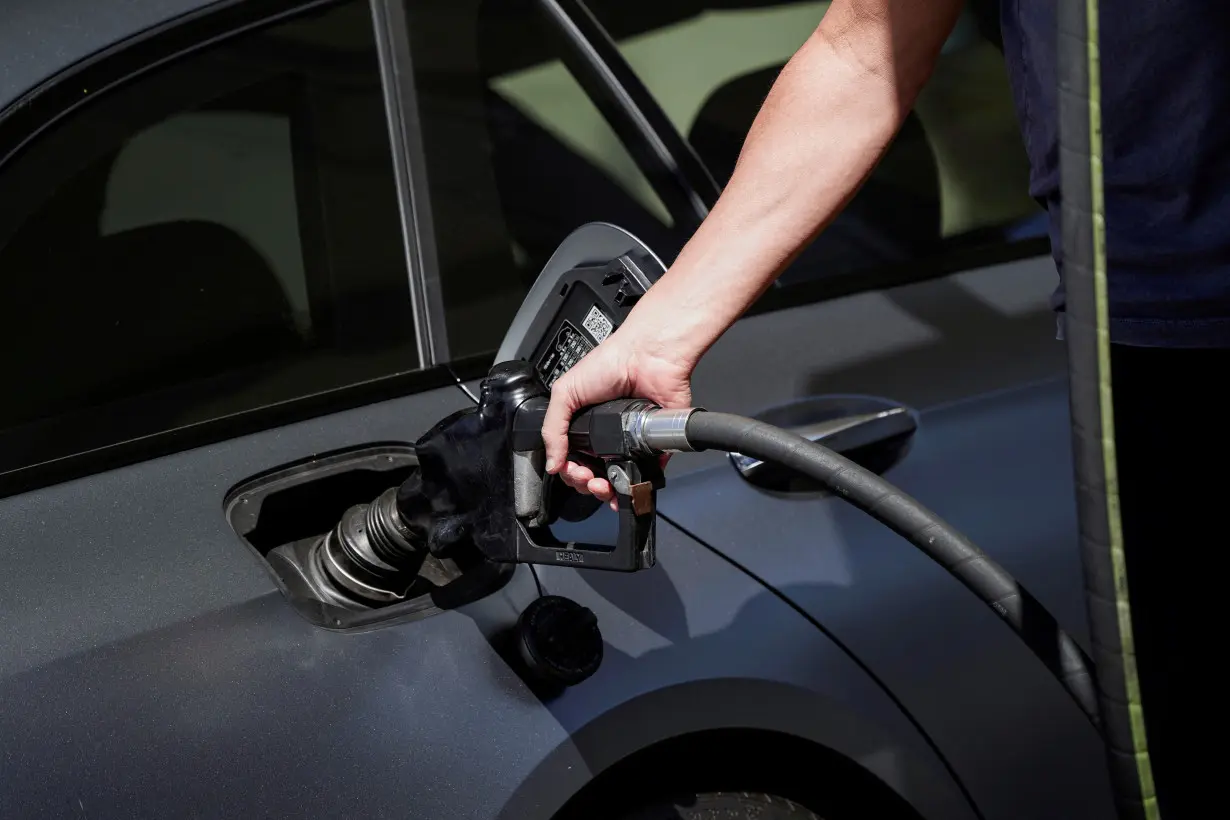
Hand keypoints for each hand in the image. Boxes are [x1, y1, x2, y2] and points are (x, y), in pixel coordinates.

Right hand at [542, 327, 694, 506]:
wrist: (647, 356)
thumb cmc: (610, 363)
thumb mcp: (565, 392)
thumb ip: (552, 428)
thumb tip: (551, 462)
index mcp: (585, 425)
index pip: (571, 459)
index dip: (568, 470)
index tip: (568, 468)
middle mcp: (607, 437)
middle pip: (592, 475)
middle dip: (584, 483)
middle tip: (585, 476)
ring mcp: (631, 443)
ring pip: (617, 480)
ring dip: (605, 491)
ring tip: (602, 484)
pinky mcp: (654, 446)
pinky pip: (646, 474)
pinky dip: (635, 487)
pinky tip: (624, 489)